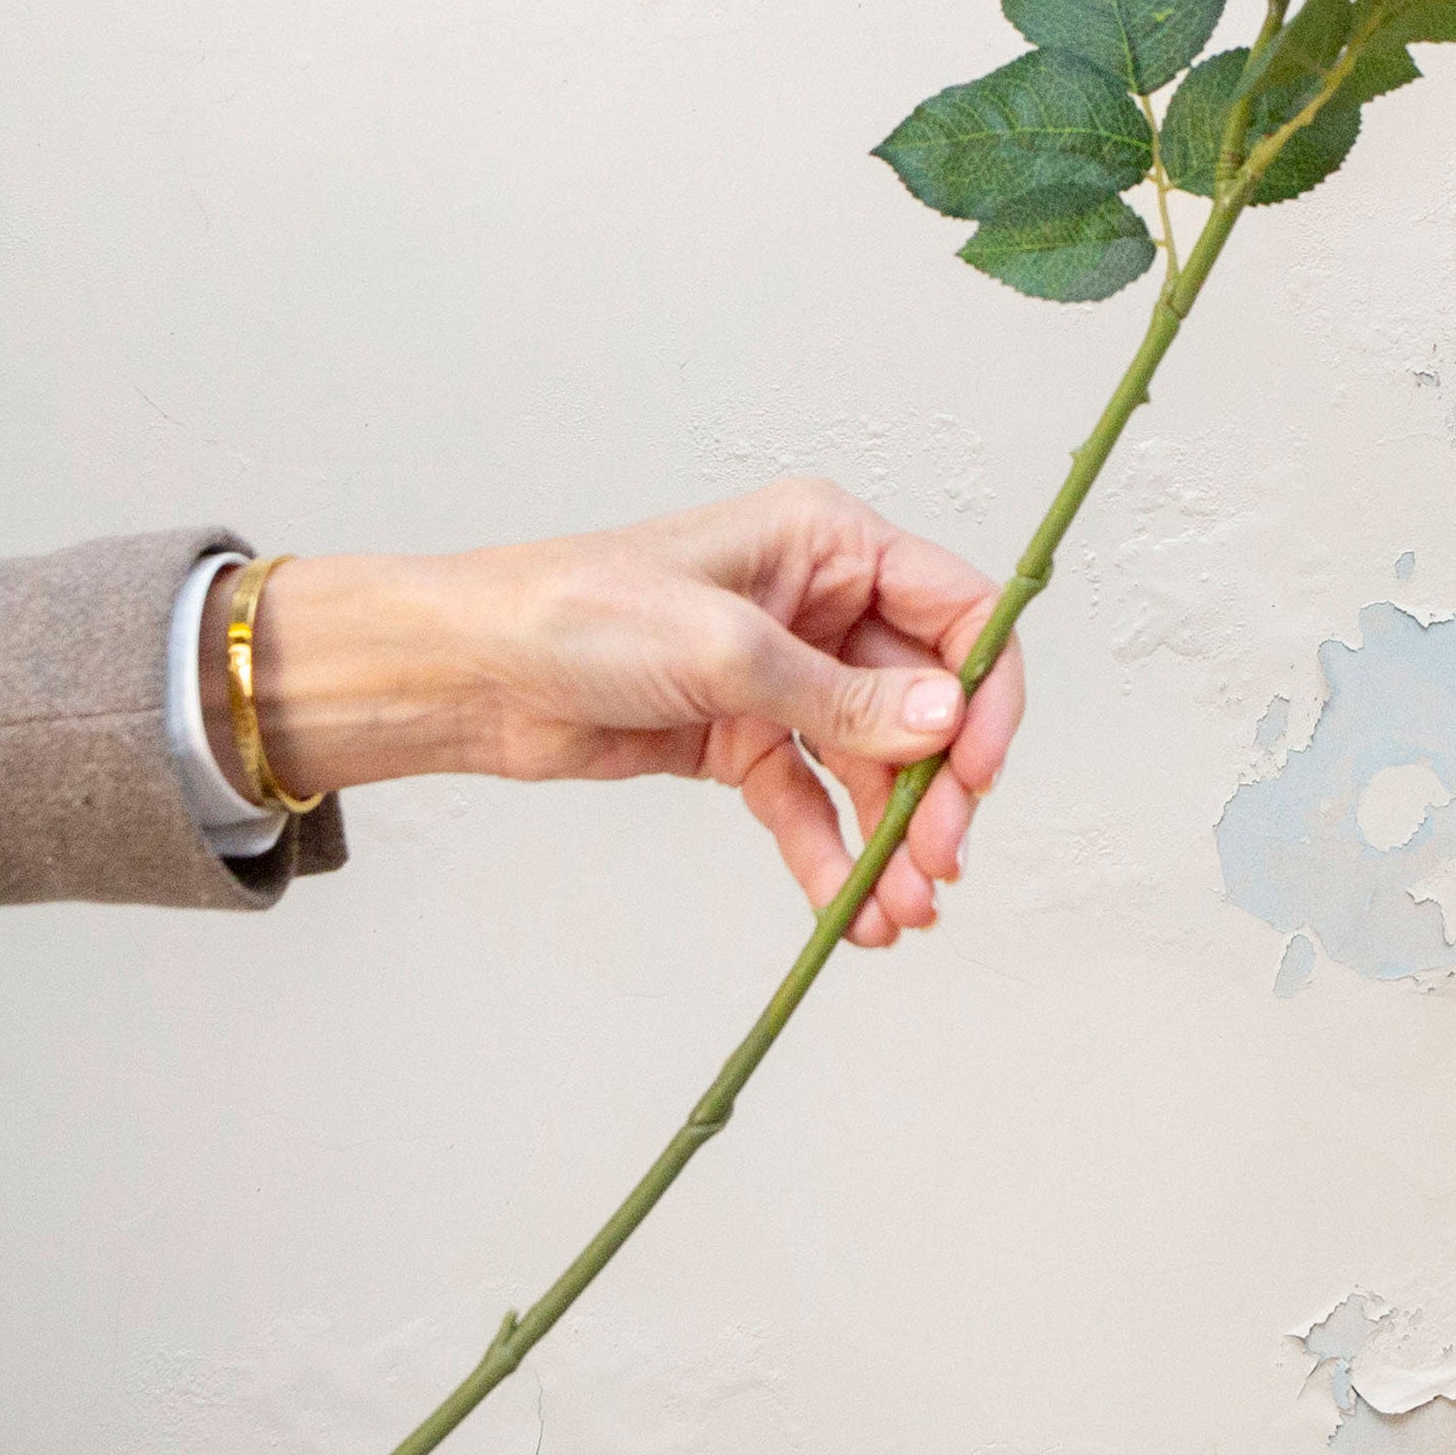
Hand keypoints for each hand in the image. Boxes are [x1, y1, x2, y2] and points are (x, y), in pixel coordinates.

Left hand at [210, 480, 1024, 946]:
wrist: (471, 674)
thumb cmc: (574, 613)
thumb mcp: (720, 648)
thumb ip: (838, 694)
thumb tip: (942, 721)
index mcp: (825, 542)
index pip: (956, 611)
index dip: (985, 693)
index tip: (978, 774)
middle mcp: (816, 603)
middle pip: (922, 702)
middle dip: (936, 788)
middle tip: (938, 864)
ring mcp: (780, 675)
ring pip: (869, 764)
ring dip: (890, 839)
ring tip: (898, 912)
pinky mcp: (741, 737)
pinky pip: (809, 801)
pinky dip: (830, 855)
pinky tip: (842, 910)